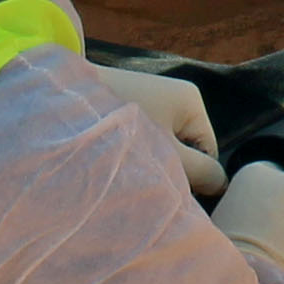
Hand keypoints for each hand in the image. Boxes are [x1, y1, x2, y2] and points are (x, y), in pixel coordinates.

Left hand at [90, 62, 227, 202]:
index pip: (208, 153)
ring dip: (150, 160)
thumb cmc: (119, 128)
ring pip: (164, 144)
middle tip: (143, 179)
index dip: (193, 178)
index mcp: (192, 101)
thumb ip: (199, 172)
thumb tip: (221, 184)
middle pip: (187, 149)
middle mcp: (176, 94)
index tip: (165, 189)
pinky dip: (136, 149)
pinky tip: (117, 158)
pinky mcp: (130, 103)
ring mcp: (152, 97)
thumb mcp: (165, 154)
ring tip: (126, 168)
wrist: (63, 100)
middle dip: (170, 167)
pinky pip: (146, 134)